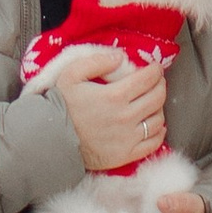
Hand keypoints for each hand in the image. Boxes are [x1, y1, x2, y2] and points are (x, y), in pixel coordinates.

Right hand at [59, 57, 168, 172]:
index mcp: (114, 95)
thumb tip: (120, 57)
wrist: (51, 139)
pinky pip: (152, 144)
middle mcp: (125, 117)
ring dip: (159, 108)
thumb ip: (97, 61)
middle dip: (160, 86)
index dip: (155, 71)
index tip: (155, 68)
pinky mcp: (125, 155)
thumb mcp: (72, 74)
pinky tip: (156, 126)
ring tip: (153, 102)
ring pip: (157, 120)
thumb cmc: (61, 106)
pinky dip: (159, 133)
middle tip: (157, 82)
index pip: (148, 79)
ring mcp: (127, 138)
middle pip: (157, 98)